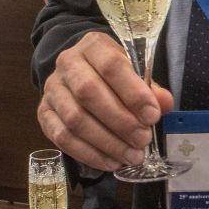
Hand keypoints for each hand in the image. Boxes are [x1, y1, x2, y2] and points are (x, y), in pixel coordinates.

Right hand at [37, 30, 173, 171]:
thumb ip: (150, 88)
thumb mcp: (134, 72)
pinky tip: (111, 162)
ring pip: (75, 119)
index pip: (111, 66)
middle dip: (120, 122)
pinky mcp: (44, 113)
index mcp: (93, 46)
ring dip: (106, 142)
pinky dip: (89, 154)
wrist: (79, 72)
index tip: (152, 116)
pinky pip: (62, 138)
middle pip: (89, 94)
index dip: (133, 93)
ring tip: (131, 156)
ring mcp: (52, 89)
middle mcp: (68, 63)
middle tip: (143, 140)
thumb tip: (164, 104)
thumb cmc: (113, 74)